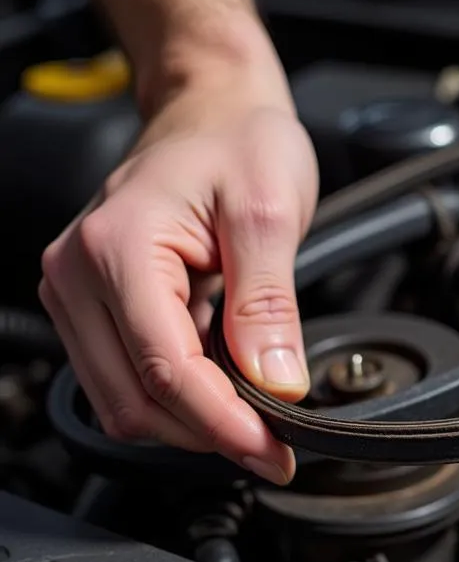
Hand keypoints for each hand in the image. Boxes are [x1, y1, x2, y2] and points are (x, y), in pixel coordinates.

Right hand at [39, 68, 318, 483]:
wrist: (213, 108)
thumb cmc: (239, 140)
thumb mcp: (269, 211)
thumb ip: (268, 302)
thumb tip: (276, 383)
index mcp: (118, 247)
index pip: (165, 368)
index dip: (224, 424)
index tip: (275, 454)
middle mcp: (79, 274)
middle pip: (134, 400)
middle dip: (209, 434)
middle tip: (276, 447)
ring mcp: (79, 292)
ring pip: (124, 400)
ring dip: (191, 423)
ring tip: (257, 420)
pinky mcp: (95, 303)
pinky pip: (127, 375)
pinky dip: (178, 397)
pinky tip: (227, 390)